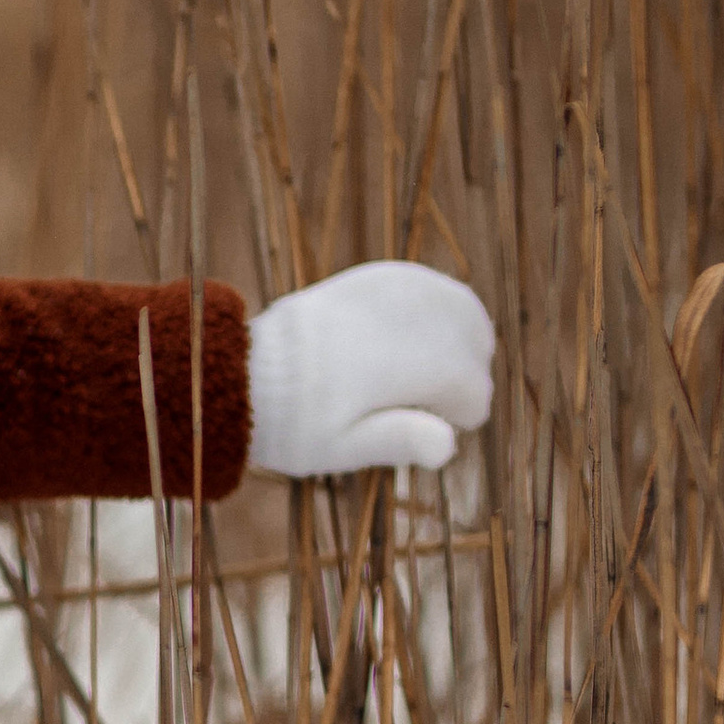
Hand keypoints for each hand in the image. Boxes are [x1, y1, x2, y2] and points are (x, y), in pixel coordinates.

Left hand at [246, 261, 494, 477]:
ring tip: (426, 374)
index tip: (428, 431)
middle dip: (463, 378)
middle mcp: (412, 317)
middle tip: (426, 405)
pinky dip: (440, 314)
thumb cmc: (296, 422)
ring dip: (460, 343)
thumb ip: (399, 443)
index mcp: (408, 362)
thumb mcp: (342, 447)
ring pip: (465, 312)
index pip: (473, 391)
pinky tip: (418, 339)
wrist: (245, 369)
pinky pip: (436, 289)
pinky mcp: (381, 276)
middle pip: (478, 346)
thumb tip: (448, 448)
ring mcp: (398, 288)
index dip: (456, 418)